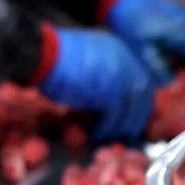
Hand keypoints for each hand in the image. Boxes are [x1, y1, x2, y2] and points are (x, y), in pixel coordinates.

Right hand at [37, 25, 155, 144]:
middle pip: (142, 95)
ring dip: (120, 125)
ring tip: (109, 135)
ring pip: (131, 107)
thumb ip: (104, 76)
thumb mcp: (87, 62)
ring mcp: (120, 74)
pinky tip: (97, 133)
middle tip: (127, 131)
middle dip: (136, 116)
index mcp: (120, 49)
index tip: (133, 116)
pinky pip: (114, 115)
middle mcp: (125, 60)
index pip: (141, 80)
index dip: (138, 101)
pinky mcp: (109, 90)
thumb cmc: (54, 59)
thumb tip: (111, 102)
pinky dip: (107, 127)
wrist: (42, 54)